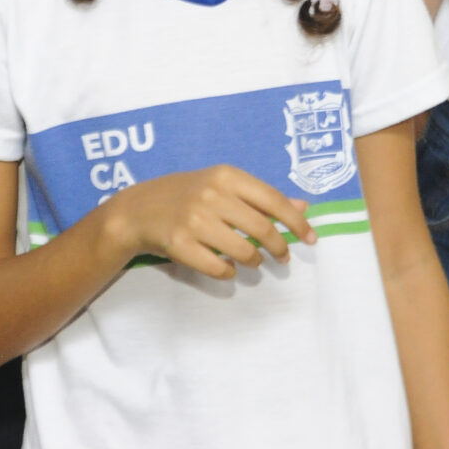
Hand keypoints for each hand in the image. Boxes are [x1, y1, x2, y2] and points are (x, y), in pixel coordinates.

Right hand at [97, 165, 312, 277]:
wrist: (138, 209)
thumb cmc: (187, 195)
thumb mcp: (222, 185)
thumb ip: (260, 196)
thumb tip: (302, 206)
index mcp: (226, 176)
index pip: (273, 200)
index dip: (296, 223)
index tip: (311, 238)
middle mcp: (212, 195)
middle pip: (262, 229)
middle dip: (279, 248)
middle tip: (283, 258)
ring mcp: (194, 221)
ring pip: (244, 252)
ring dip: (254, 261)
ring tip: (253, 260)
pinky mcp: (180, 245)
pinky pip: (219, 268)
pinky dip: (229, 272)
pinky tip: (228, 267)